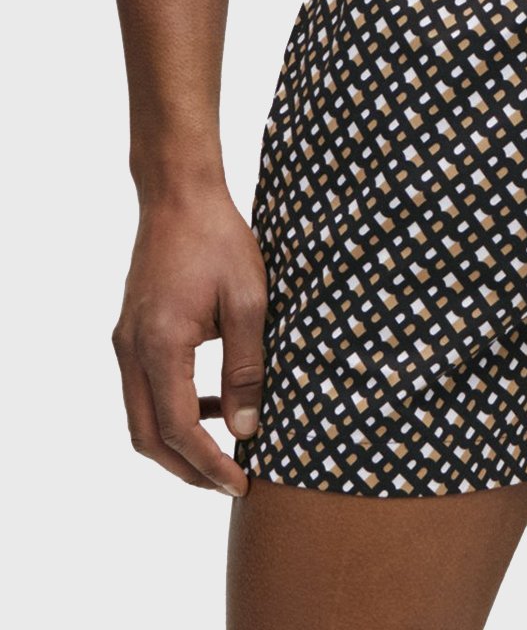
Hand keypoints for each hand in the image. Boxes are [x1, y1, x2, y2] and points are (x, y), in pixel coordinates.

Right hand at [111, 187, 266, 494]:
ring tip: (227, 446)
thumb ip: (247, 368)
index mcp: (160, 345)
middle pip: (148, 437)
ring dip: (179, 441)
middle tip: (229, 481)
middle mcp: (132, 349)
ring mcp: (126, 340)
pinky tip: (213, 400)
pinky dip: (173, 408)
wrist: (180, 195)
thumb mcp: (249, 301)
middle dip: (188, 468)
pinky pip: (145, 388)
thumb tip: (246, 428)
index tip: (242, 482)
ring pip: (141, 417)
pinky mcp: (131, 331)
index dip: (209, 464)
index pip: (178, 430)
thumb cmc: (219, 240)